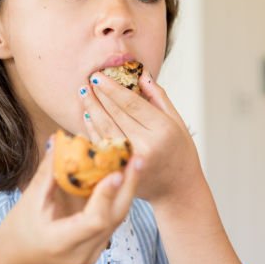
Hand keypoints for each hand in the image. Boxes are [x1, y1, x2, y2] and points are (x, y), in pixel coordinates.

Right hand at [0, 136, 140, 263]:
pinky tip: (124, 178)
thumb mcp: (28, 204)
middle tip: (137, 158)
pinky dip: (118, 198)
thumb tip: (58, 142)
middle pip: (114, 218)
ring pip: (118, 218)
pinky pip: (113, 220)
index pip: (93, 221)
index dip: (106, 196)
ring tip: (135, 162)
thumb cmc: (18, 234)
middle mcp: (83, 252)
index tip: (116, 173)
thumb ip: (47, 175)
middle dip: (128, 186)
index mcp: (61, 244)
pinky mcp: (98, 247)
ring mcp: (93, 253)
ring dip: (127, 189)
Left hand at [79, 67, 201, 204]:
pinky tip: (87, 115)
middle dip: (99, 96)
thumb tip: (142, 74)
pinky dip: (92, 129)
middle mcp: (145, 145)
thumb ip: (159, 98)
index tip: (99, 76)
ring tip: (84, 93)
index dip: (112, 89)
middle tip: (88, 80)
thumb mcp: (177, 122)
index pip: (131, 104)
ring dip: (92, 109)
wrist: (177, 189)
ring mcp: (130, 160)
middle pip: (115, 115)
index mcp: (162, 130)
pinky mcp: (120, 170)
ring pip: (105, 129)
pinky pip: (102, 146)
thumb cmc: (180, 152)